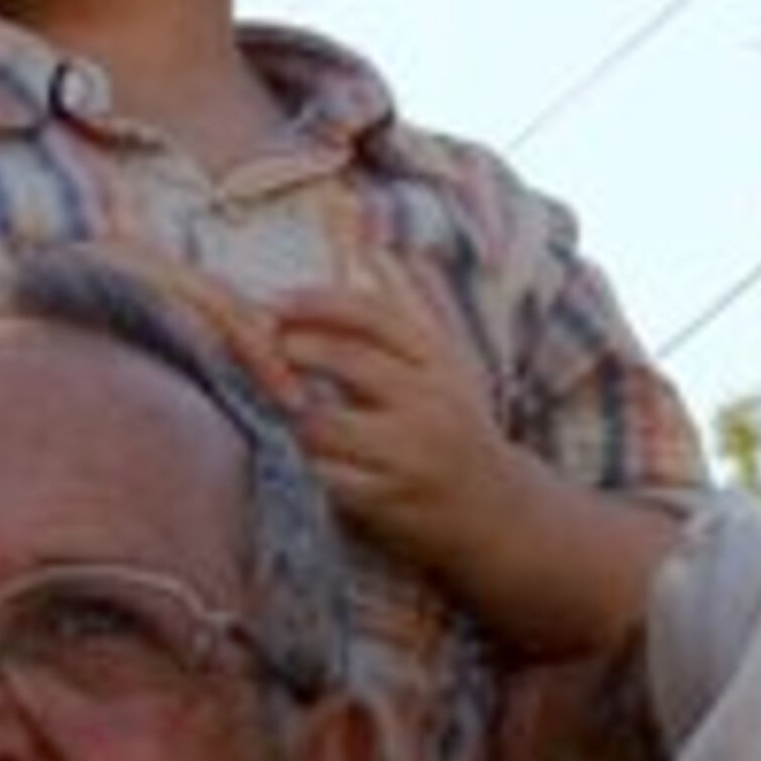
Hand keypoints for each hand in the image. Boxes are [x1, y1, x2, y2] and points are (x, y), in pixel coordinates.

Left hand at [264, 266, 516, 571]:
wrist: (498, 511)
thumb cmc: (456, 426)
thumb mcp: (447, 364)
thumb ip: (407, 310)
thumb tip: (368, 249)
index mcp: (439, 360)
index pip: (375, 315)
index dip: (319, 303)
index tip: (276, 303)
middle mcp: (430, 401)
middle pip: (347, 361)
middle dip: (294, 351)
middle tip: (261, 350)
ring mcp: (411, 454)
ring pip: (323, 424)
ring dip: (288, 414)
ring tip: (274, 406)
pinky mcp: (390, 501)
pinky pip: (325, 477)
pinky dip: (302, 464)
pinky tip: (294, 455)